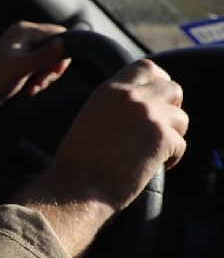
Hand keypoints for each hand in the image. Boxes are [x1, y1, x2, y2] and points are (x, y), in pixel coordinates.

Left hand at [0, 21, 70, 109]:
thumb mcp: (20, 68)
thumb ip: (43, 56)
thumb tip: (64, 43)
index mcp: (24, 30)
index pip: (60, 34)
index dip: (63, 54)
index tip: (54, 72)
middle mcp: (23, 36)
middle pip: (55, 49)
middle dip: (52, 69)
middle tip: (41, 82)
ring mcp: (21, 50)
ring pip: (47, 61)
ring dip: (45, 77)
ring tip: (33, 88)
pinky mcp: (18, 63)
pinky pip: (38, 69)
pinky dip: (37, 80)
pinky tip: (30, 90)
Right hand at [15, 59, 187, 257]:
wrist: (76, 188)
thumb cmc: (78, 163)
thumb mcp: (90, 119)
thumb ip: (115, 105)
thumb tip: (141, 106)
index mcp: (108, 90)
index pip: (147, 68)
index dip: (158, 83)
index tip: (155, 101)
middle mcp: (130, 97)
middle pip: (173, 89)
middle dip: (171, 109)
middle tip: (159, 129)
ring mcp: (148, 115)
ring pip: (181, 118)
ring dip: (172, 135)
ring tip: (153, 152)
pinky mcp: (161, 138)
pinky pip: (181, 144)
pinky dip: (171, 158)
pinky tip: (153, 167)